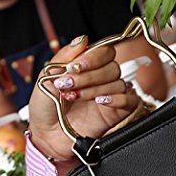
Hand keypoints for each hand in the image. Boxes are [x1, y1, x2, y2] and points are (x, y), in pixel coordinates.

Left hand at [28, 35, 139, 163]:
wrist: (46, 135)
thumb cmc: (46, 108)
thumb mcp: (47, 77)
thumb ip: (64, 57)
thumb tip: (82, 39)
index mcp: (88, 68)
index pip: (104, 52)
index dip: (92, 57)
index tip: (74, 67)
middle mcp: (101, 80)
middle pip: (112, 66)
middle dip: (89, 75)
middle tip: (69, 85)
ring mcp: (111, 97)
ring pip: (118, 83)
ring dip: (95, 88)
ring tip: (75, 97)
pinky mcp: (117, 114)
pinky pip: (130, 100)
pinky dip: (117, 98)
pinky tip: (100, 101)